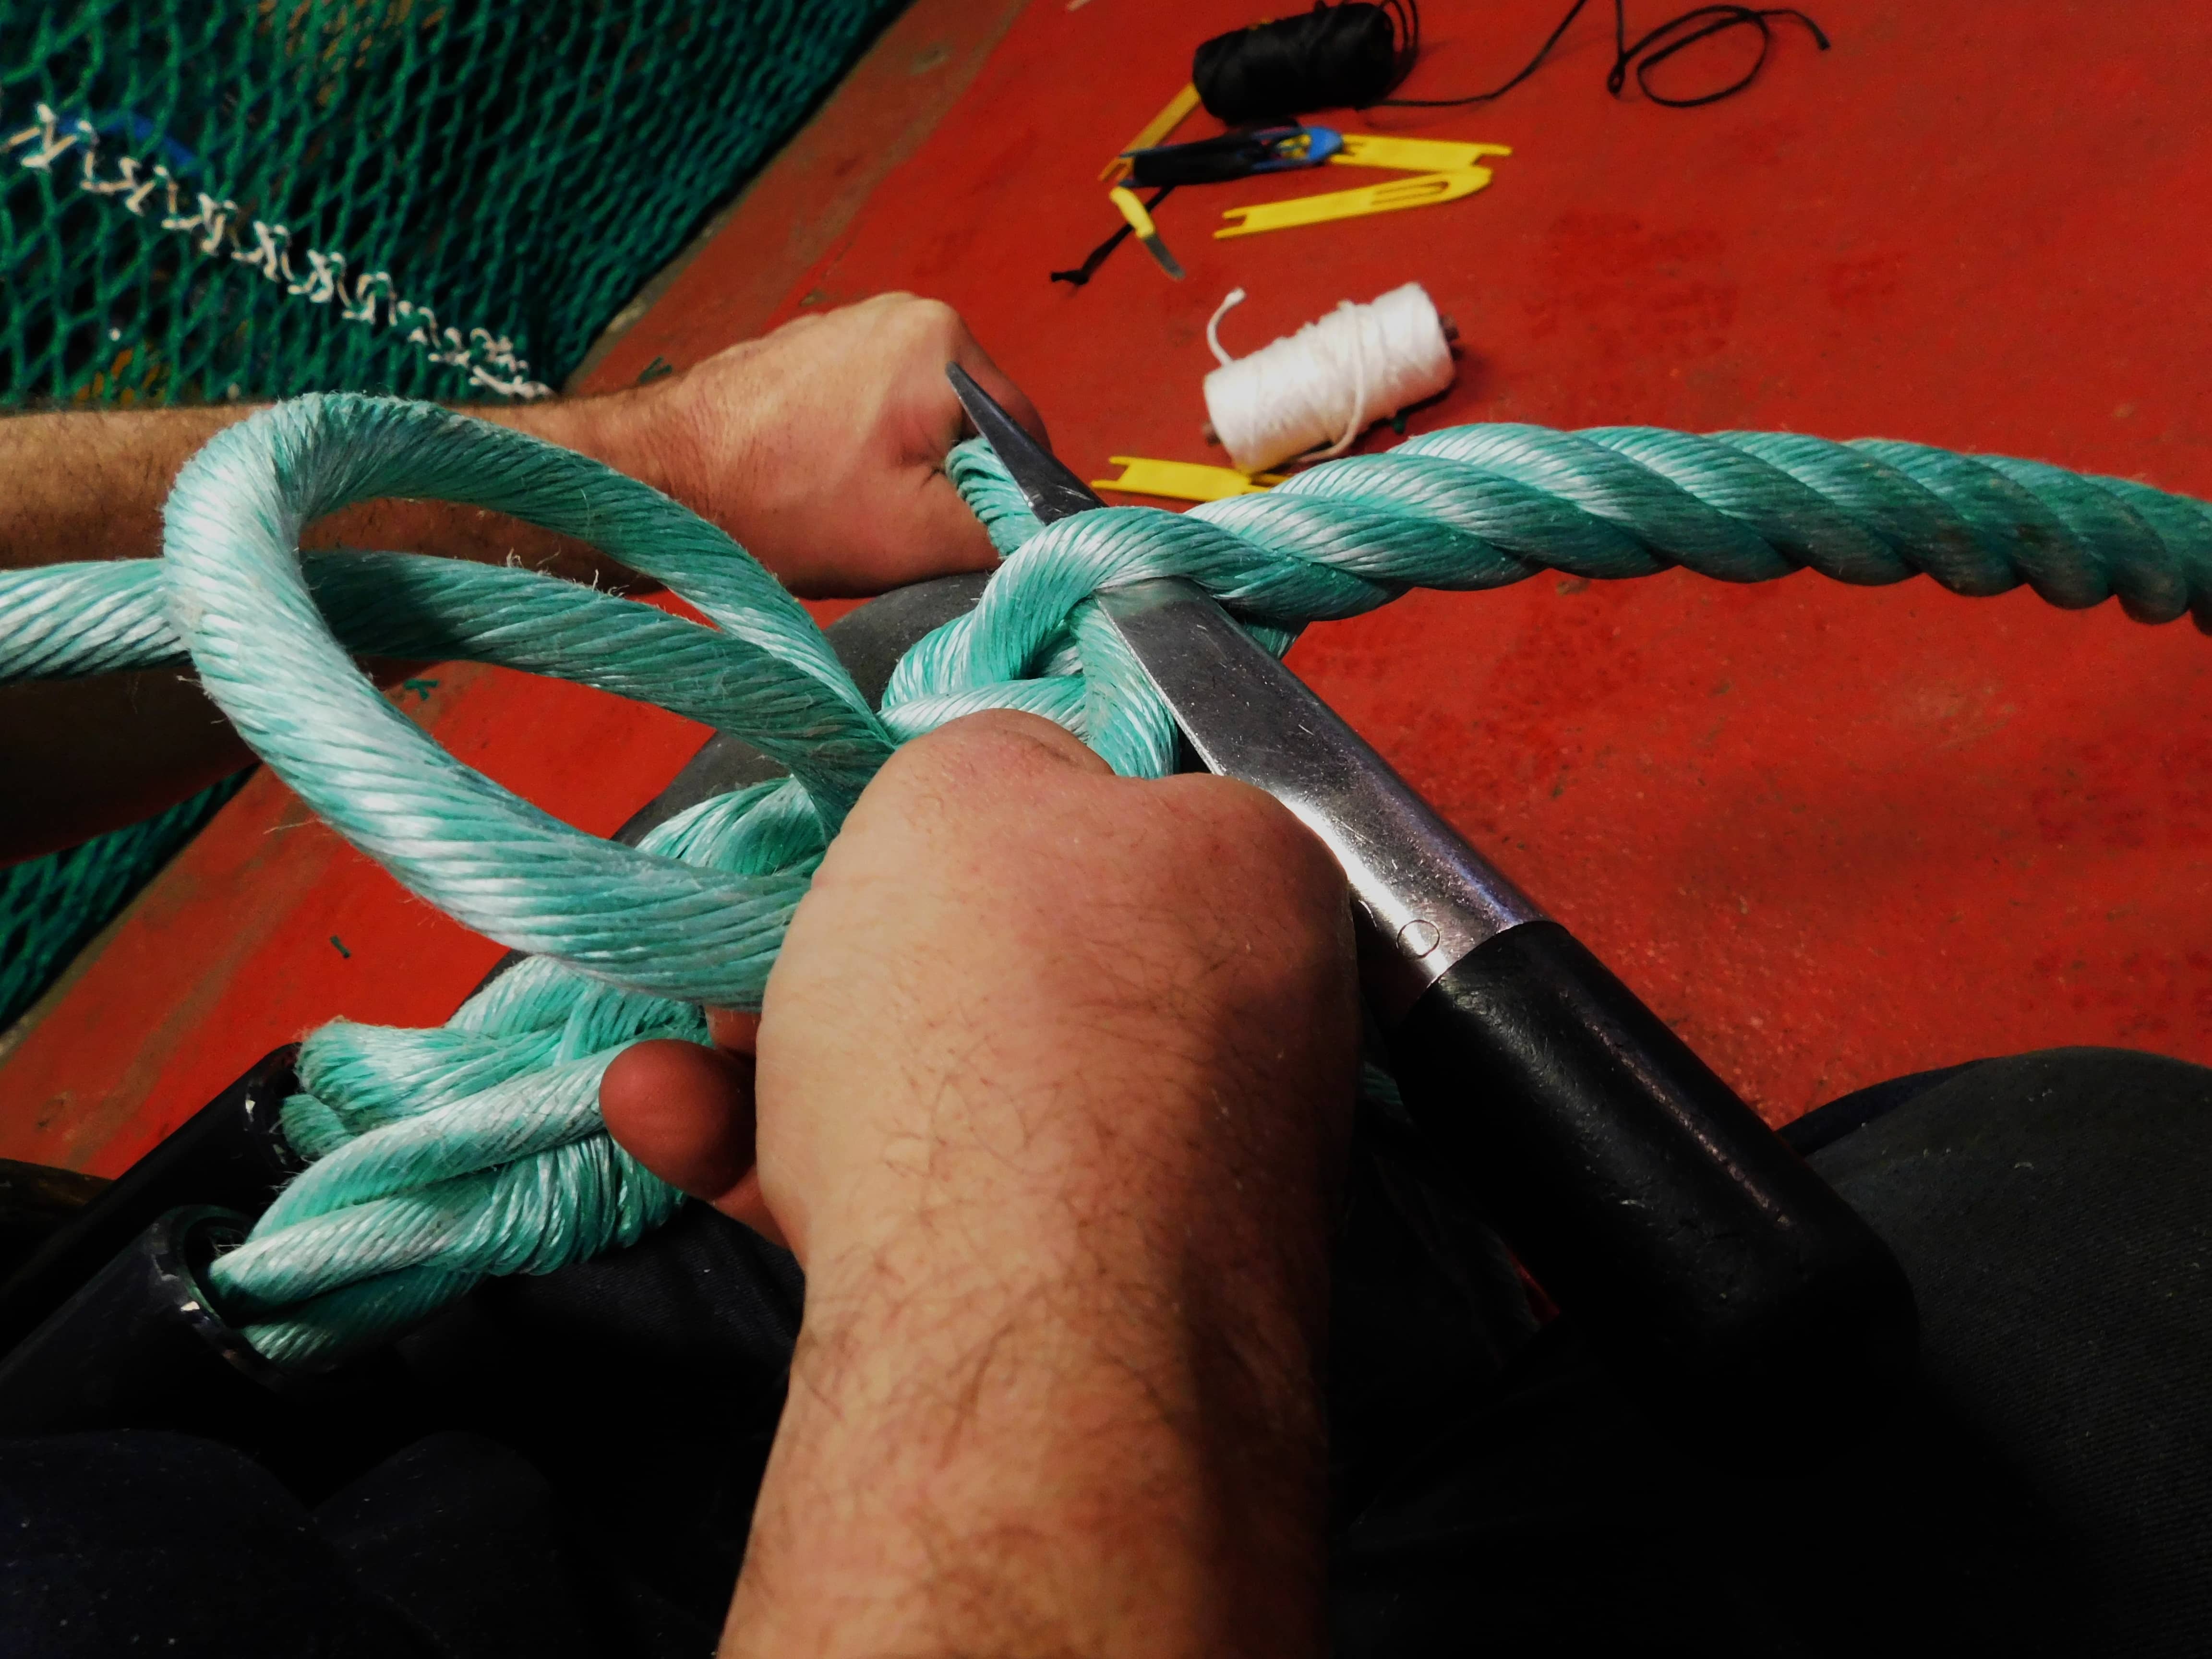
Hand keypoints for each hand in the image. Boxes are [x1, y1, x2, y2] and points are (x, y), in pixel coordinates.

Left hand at [574, 294, 1045, 597]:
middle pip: (975, 426)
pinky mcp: (816, 348)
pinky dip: (865, 452)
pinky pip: (876, 408)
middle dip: (950, 484)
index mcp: (944, 342)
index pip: (1026, 438)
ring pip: (925, 422)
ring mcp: (855, 324)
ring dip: (906, 472)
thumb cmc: (783, 505)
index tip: (967, 544)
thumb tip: (1057, 543)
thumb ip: (1005, 536)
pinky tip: (822, 483)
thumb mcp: (919, 540)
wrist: (660, 480)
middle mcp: (907, 313)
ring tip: (850, 507)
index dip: (1011, 504)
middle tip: (896, 530)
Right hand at [601, 710, 1356, 1260]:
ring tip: (676, 1072)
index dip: (978, 829)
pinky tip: (683, 1139)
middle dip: (852, 964)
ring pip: (961, 1095)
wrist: (1027, 1339)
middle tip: (745, 972)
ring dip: (792, 1070)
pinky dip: (811, 1169)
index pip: (1121, 812)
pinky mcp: (1099, 1308)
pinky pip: (945, 1206)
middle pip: (1022, 968)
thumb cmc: (1006, 1017)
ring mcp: (1185, 1183)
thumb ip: (984, 761)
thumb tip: (1005, 786)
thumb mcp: (967, 788)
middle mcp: (1253, 1032)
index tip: (869, 857)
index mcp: (1263, 880)